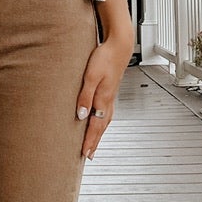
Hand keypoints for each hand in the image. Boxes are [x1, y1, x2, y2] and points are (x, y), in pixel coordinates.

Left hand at [76, 33, 127, 158]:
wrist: (119, 46)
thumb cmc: (104, 57)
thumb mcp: (90, 76)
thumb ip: (85, 95)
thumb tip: (82, 115)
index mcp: (103, 99)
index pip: (95, 126)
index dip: (89, 141)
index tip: (84, 154)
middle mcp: (108, 101)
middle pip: (101, 127)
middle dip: (94, 142)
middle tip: (89, 156)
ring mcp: (111, 97)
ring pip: (105, 121)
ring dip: (99, 134)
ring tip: (93, 143)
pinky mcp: (110, 91)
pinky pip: (106, 113)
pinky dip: (102, 123)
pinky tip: (100, 122)